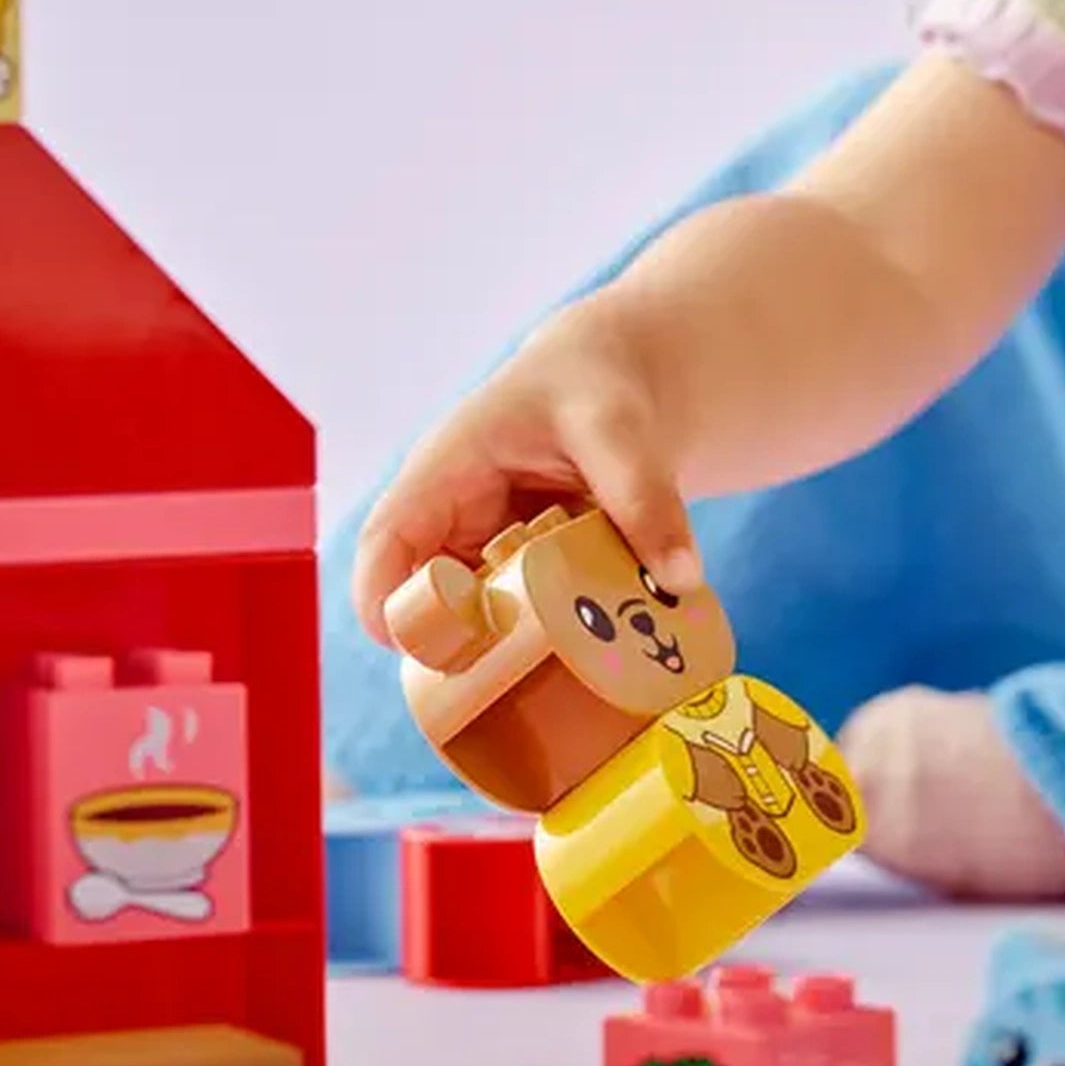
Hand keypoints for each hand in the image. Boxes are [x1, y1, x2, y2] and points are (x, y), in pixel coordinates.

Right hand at [349, 296, 700, 649]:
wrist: (618, 378)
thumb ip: (644, 497)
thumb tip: (679, 578)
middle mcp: (454, 514)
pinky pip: (519, 614)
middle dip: (455, 647)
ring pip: (474, 613)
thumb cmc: (596, 388)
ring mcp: (486, 545)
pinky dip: (547, 639)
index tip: (413, 653)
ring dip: (506, 649)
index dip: (385, 599)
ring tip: (557, 682)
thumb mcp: (619, 431)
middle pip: (424, 595)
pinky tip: (590, 658)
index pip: (389, 539)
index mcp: (449, 468)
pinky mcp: (522, 567)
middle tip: (508, 687)